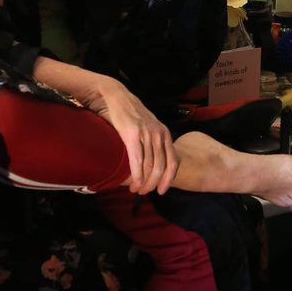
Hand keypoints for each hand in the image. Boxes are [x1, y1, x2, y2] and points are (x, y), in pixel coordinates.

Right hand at [88, 80, 177, 195]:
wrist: (117, 97)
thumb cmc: (132, 115)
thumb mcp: (150, 128)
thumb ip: (155, 143)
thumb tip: (155, 164)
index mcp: (165, 134)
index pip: (174, 162)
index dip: (169, 179)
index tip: (161, 190)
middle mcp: (159, 134)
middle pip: (161, 168)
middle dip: (153, 184)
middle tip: (144, 192)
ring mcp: (147, 134)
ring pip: (149, 167)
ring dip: (143, 182)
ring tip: (136, 189)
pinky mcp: (132, 135)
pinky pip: (138, 161)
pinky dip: (137, 175)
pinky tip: (134, 183)